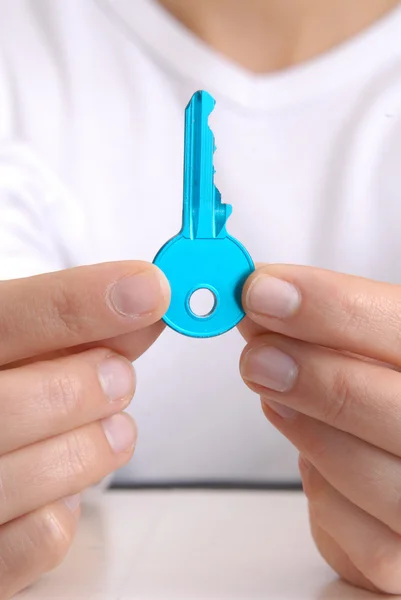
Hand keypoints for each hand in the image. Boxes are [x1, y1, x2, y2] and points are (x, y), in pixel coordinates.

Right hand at [0, 261, 168, 599]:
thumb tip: (145, 301)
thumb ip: (73, 329)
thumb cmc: (2, 389)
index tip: (148, 290)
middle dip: (85, 387)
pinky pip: (38, 540)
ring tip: (112, 431)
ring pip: (31, 476)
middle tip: (121, 377)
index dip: (78, 302)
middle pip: (8, 406)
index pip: (4, 319)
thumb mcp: (18, 351)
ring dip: (92, 448)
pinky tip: (63, 487)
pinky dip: (67, 509)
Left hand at [239, 264, 400, 593]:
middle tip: (255, 355)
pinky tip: (315, 463)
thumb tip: (259, 297)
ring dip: (309, 433)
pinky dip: (323, 495)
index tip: (259, 291)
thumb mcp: (366, 353)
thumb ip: (323, 329)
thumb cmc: (384, 399)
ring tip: (275, 399)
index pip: (400, 326)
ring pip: (370, 475)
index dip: (329, 306)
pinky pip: (357, 534)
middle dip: (315, 377)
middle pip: (395, 409)